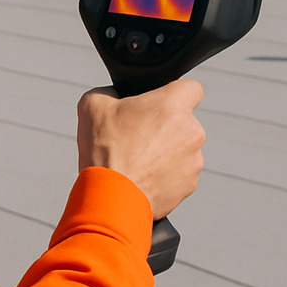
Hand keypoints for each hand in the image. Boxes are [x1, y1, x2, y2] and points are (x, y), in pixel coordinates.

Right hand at [76, 80, 203, 219]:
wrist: (111, 199)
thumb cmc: (104, 151)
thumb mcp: (92, 106)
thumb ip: (109, 91)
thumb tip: (113, 95)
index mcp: (172, 106)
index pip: (193, 88)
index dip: (176, 93)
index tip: (161, 103)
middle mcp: (191, 131)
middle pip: (185, 121)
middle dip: (166, 127)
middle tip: (138, 136)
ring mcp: (193, 161)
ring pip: (183, 149)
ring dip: (166, 152)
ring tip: (138, 161)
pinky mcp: (189, 185)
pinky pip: (180, 173)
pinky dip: (166, 175)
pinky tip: (143, 178)